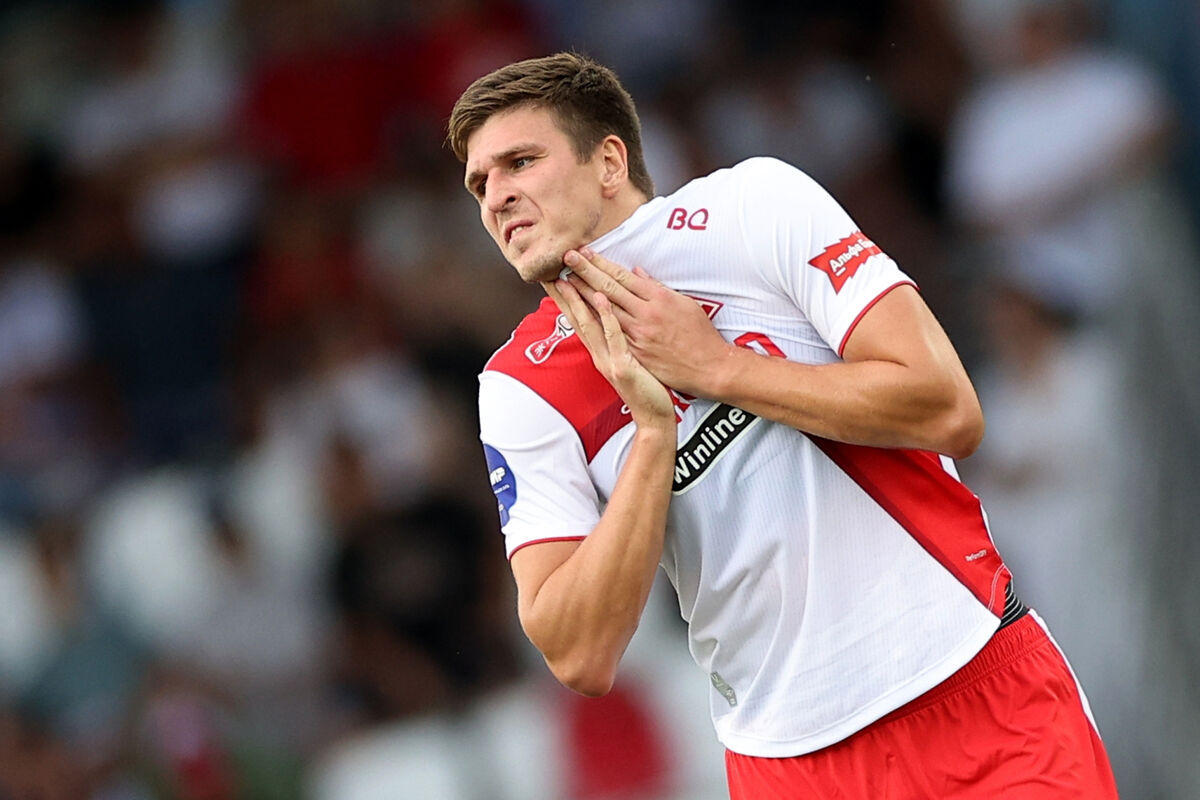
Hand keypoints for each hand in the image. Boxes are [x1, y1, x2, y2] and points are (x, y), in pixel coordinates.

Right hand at [542, 275, 675, 429]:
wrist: (654, 417)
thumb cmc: (645, 387)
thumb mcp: (627, 359)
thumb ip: (617, 338)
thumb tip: (609, 322)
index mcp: (601, 351)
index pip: (579, 319)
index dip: (566, 299)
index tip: (556, 276)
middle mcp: (599, 354)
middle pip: (577, 319)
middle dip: (564, 296)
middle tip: (551, 271)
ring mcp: (609, 360)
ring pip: (590, 324)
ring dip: (579, 300)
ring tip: (569, 278)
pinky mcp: (623, 366)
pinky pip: (614, 336)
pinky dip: (606, 316)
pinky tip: (600, 298)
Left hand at [559, 248, 732, 397]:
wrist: (709, 367)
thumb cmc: (700, 335)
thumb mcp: (684, 303)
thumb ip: (658, 288)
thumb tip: (637, 273)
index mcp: (658, 298)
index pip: (622, 276)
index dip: (601, 263)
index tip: (585, 252)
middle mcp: (646, 314)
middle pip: (609, 288)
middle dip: (586, 271)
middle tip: (567, 257)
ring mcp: (639, 334)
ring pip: (605, 310)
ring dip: (583, 294)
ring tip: (565, 281)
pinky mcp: (636, 353)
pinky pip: (612, 334)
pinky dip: (596, 320)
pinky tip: (581, 311)